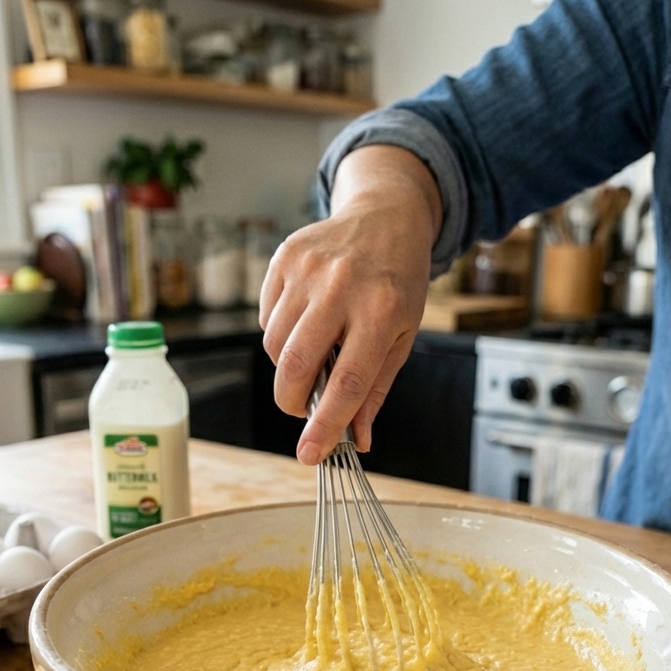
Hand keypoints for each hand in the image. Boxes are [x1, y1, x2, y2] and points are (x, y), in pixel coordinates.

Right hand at [260, 145, 441, 463]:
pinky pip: (266, 318)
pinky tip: (306, 319)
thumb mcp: (403, 336)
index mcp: (382, 310)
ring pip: (275, 346)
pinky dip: (281, 333)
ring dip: (288, 366)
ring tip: (315, 351)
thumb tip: (356, 440)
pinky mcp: (285, 257)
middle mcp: (342, 286)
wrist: (387, 215)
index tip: (310, 454)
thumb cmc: (397, 282)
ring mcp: (309, 269)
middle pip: (297, 365)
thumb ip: (375, 391)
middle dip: (293, 402)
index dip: (325, 425)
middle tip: (304, 408)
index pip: (348, 382)